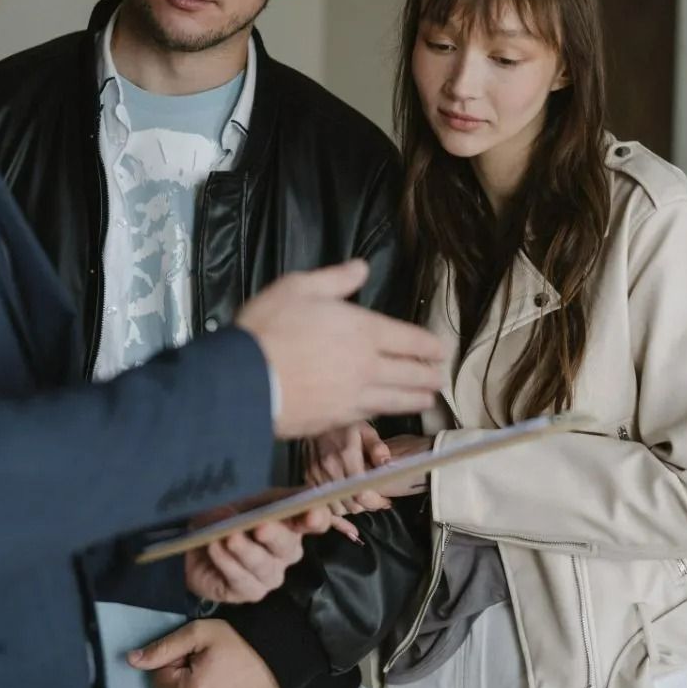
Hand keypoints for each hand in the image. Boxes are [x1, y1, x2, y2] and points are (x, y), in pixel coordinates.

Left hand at [128, 619, 279, 687]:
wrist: (278, 658)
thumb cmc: (237, 642)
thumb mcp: (198, 634)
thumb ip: (162, 648)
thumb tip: (131, 660)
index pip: (158, 679)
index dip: (173, 663)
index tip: (192, 655)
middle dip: (177, 684)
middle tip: (201, 668)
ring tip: (212, 681)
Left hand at [183, 503, 351, 603]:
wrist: (200, 546)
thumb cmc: (230, 520)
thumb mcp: (240, 504)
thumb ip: (251, 504)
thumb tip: (239, 513)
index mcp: (292, 523)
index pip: (317, 521)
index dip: (318, 518)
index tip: (312, 513)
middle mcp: (288, 552)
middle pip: (288, 545)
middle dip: (275, 535)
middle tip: (260, 526)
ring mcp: (271, 575)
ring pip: (264, 565)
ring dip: (245, 550)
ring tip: (228, 537)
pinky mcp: (251, 592)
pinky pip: (242, 580)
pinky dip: (227, 563)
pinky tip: (215, 549)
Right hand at [236, 260, 443, 438]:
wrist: (246, 381)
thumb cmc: (270, 328)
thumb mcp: (298, 287)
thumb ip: (335, 279)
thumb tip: (362, 267)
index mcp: (364, 330)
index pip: (409, 339)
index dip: (429, 345)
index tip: (440, 350)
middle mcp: (368, 365)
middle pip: (410, 373)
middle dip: (429, 375)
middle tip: (440, 378)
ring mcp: (355, 396)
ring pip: (397, 399)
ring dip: (417, 398)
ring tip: (428, 399)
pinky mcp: (338, 420)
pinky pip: (371, 416)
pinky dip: (387, 413)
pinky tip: (388, 412)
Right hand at [307, 424, 433, 502]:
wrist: (315, 415)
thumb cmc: (344, 424)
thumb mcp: (366, 429)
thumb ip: (378, 447)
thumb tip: (387, 463)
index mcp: (346, 455)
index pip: (361, 492)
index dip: (376, 502)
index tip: (386, 501)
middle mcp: (328, 468)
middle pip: (350, 504)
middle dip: (366, 506)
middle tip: (377, 500)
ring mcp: (315, 475)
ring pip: (336, 508)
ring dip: (351, 508)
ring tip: (362, 499)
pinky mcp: (308, 478)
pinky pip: (322, 505)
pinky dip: (335, 514)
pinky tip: (348, 527)